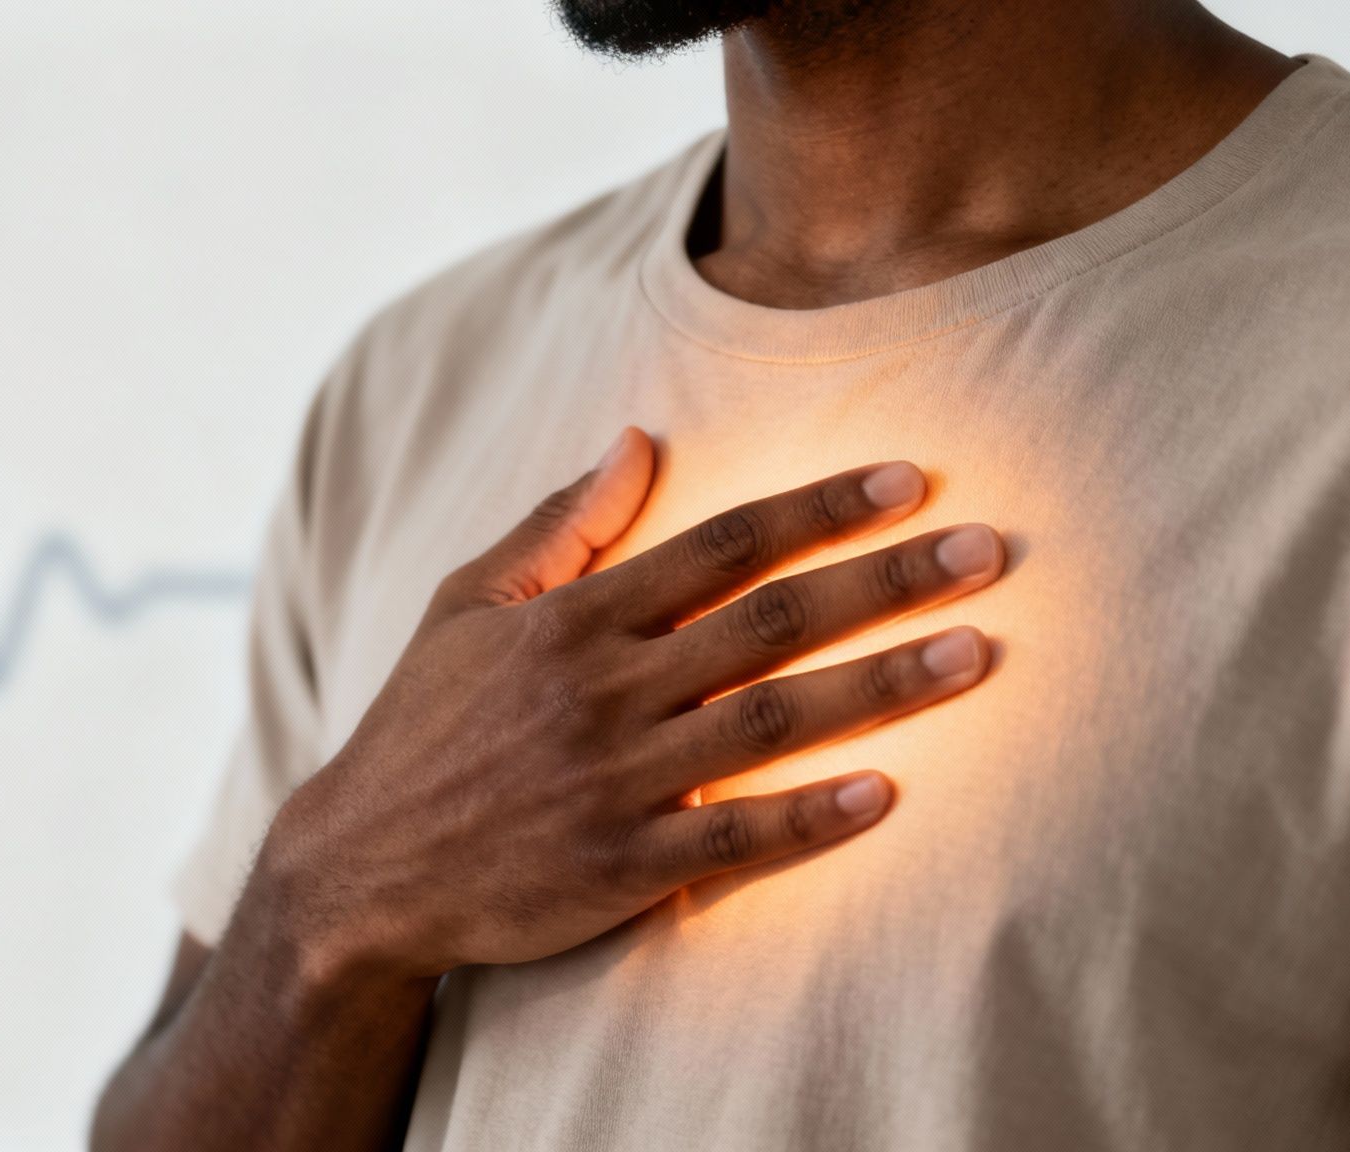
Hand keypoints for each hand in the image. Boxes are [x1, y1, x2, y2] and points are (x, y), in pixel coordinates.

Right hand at [254, 427, 1004, 982]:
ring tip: (975, 652)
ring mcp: (612, 784)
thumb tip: (636, 442)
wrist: (360, 868)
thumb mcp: (464, 607)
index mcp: (570, 620)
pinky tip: (887, 792)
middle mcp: (600, 692)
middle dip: (882, 581)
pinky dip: (808, 818)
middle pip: (766, 622)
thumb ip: (556, 528)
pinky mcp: (617, 871)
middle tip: (989, 552)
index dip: (817, 508)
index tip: (908, 480)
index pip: (717, 546)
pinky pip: (732, 841)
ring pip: (768, 723)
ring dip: (879, 685)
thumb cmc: (420, 727)